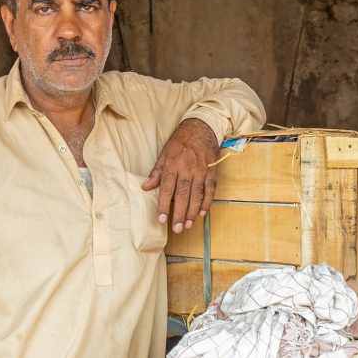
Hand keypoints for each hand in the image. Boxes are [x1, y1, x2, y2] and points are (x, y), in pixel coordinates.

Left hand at [143, 118, 218, 232]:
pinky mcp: (212, 171)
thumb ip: (156, 172)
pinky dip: (208, 202)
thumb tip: (145, 187)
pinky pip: (211, 189)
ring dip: (193, 211)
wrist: (201, 128)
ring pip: (198, 195)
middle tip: (178, 228)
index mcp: (173, 165)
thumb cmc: (180, 142)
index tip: (161, 219)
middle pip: (183, 195)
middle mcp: (187, 169)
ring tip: (189, 225)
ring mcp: (202, 170)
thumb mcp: (164, 154)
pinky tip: (203, 213)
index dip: (164, 205)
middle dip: (180, 214)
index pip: (167, 189)